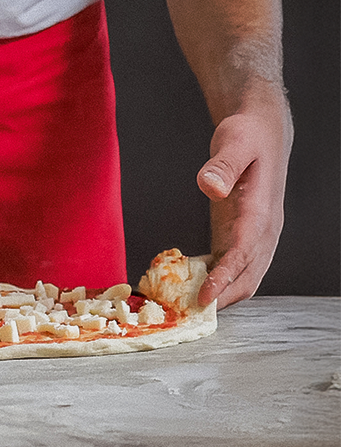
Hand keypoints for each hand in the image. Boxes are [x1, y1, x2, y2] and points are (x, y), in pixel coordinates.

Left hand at [194, 90, 291, 307]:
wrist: (262, 131)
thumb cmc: (247, 135)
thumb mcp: (234, 142)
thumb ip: (223, 165)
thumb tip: (209, 186)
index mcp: (262, 211)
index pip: (245, 253)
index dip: (225, 278)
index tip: (204, 298)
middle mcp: (264, 230)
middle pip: (249, 276)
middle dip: (222, 298)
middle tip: (185, 314)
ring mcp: (255, 235)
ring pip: (243, 277)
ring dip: (219, 294)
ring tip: (183, 306)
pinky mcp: (242, 235)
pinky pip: (232, 267)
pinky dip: (214, 281)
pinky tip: (185, 284)